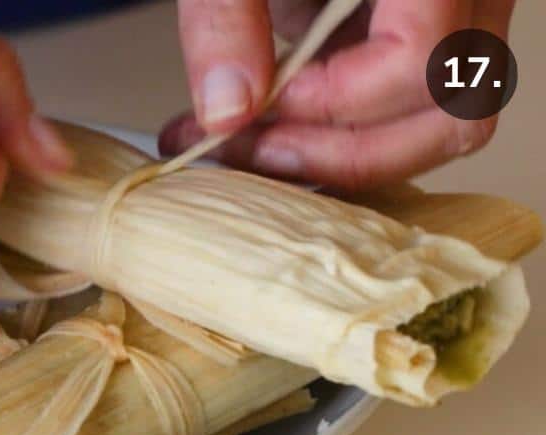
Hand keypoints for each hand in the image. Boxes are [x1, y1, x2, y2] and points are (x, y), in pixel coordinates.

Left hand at [160, 1, 514, 188]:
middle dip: (337, 155)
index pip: (421, 56)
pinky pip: (420, 111)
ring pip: (448, 124)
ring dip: (346, 158)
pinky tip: (274, 132)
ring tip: (251, 149)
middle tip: (240, 152)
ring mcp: (471, 5)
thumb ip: (224, 17)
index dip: (332, 102)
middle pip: (451, 112)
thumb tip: (227, 113)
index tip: (254, 105)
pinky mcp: (438, 29)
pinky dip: (349, 138)